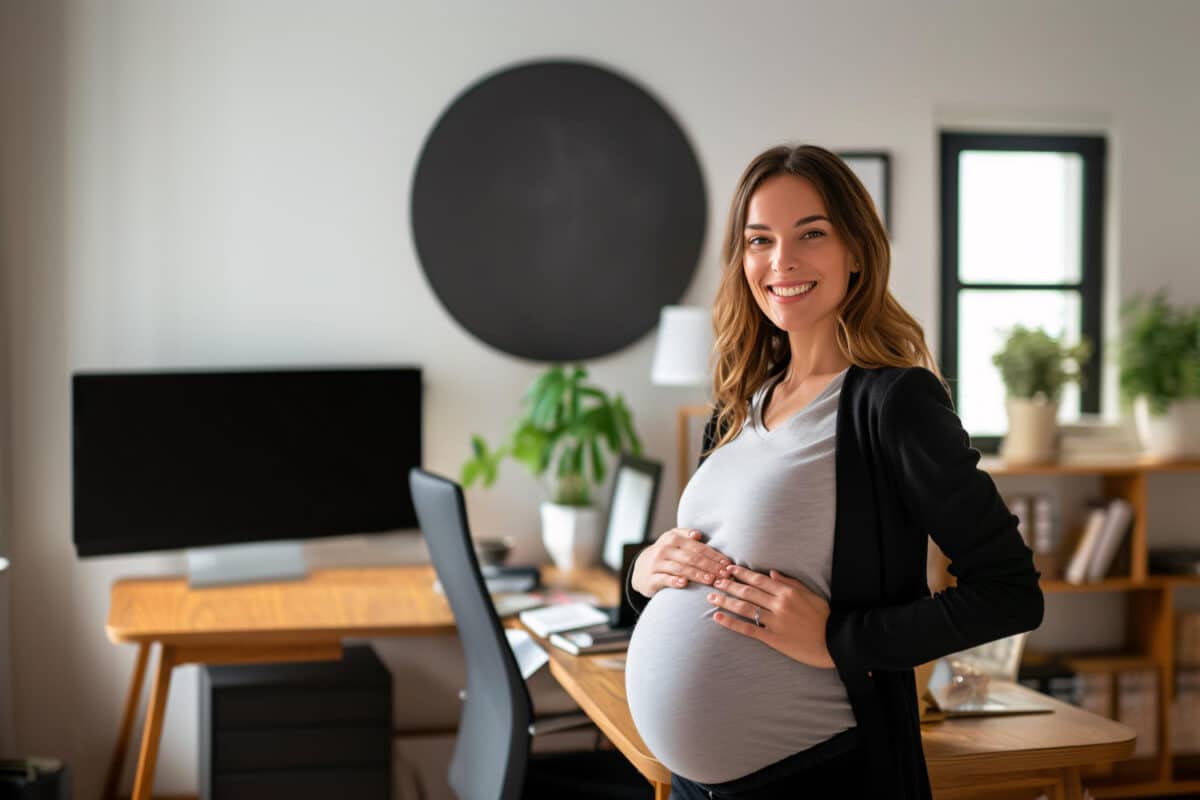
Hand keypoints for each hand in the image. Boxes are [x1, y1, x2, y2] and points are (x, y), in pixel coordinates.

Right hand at [630, 528, 731, 598]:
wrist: (640, 569)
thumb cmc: (665, 554)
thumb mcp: (672, 540)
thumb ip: (686, 535)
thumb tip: (698, 534)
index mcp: (672, 538)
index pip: (697, 547)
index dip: (714, 555)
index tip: (727, 564)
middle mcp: (664, 549)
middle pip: (691, 557)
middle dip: (710, 566)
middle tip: (724, 575)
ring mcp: (657, 564)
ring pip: (680, 568)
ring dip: (697, 574)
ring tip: (711, 580)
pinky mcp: (651, 578)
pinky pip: (664, 579)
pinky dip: (674, 581)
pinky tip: (685, 584)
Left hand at [706, 565, 834, 668]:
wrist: (835, 641)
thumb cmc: (825, 617)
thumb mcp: (810, 594)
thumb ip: (790, 583)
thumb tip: (771, 573)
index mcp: (787, 592)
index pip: (758, 579)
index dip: (741, 573)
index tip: (728, 569)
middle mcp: (779, 604)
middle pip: (747, 592)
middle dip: (728, 585)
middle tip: (714, 580)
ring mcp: (775, 622)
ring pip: (744, 608)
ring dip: (725, 601)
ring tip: (711, 596)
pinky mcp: (773, 639)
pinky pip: (748, 629)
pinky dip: (731, 623)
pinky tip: (718, 618)